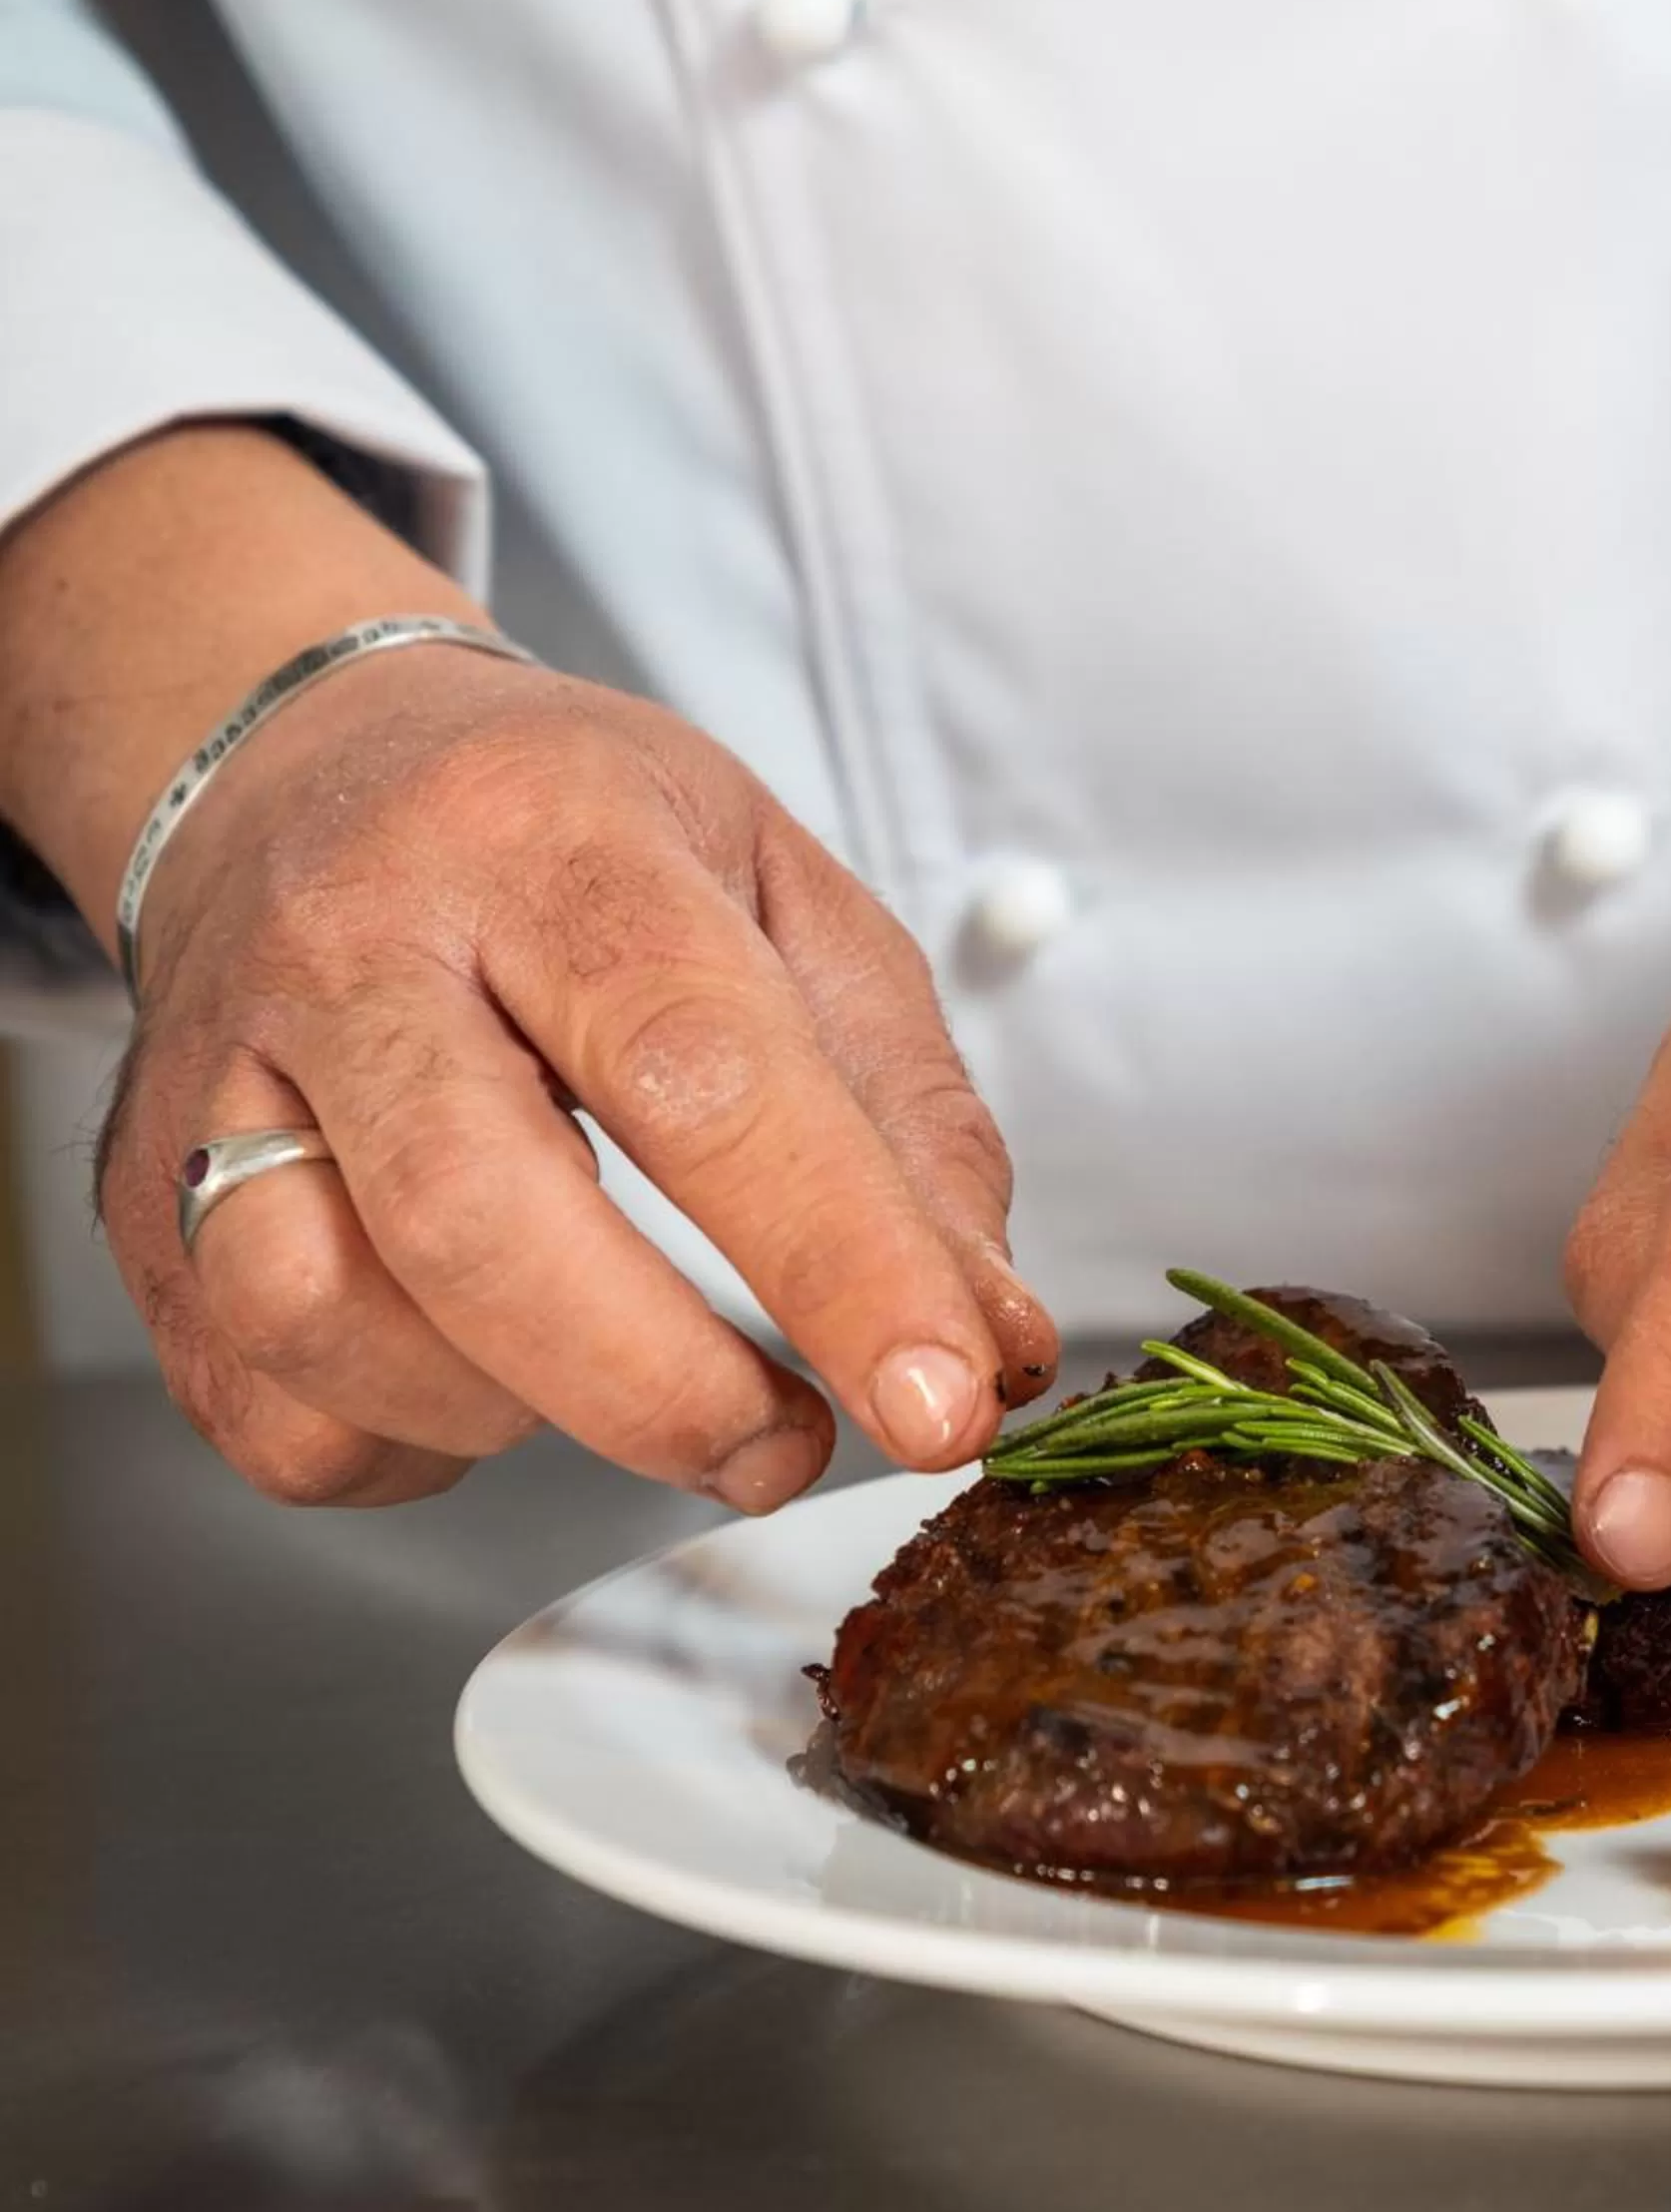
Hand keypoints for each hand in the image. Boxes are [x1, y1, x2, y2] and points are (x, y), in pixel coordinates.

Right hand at [99, 643, 1055, 1507]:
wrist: (303, 764)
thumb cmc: (570, 838)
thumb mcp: (786, 896)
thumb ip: (909, 1117)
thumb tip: (984, 1332)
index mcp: (550, 842)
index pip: (702, 1064)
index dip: (837, 1253)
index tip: (942, 1395)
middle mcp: (357, 949)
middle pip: (479, 1215)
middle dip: (665, 1386)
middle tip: (791, 1447)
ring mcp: (221, 1082)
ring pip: (339, 1325)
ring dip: (532, 1413)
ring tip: (640, 1368)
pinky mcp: (146, 1208)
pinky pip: (278, 1412)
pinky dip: (417, 1439)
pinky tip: (498, 1366)